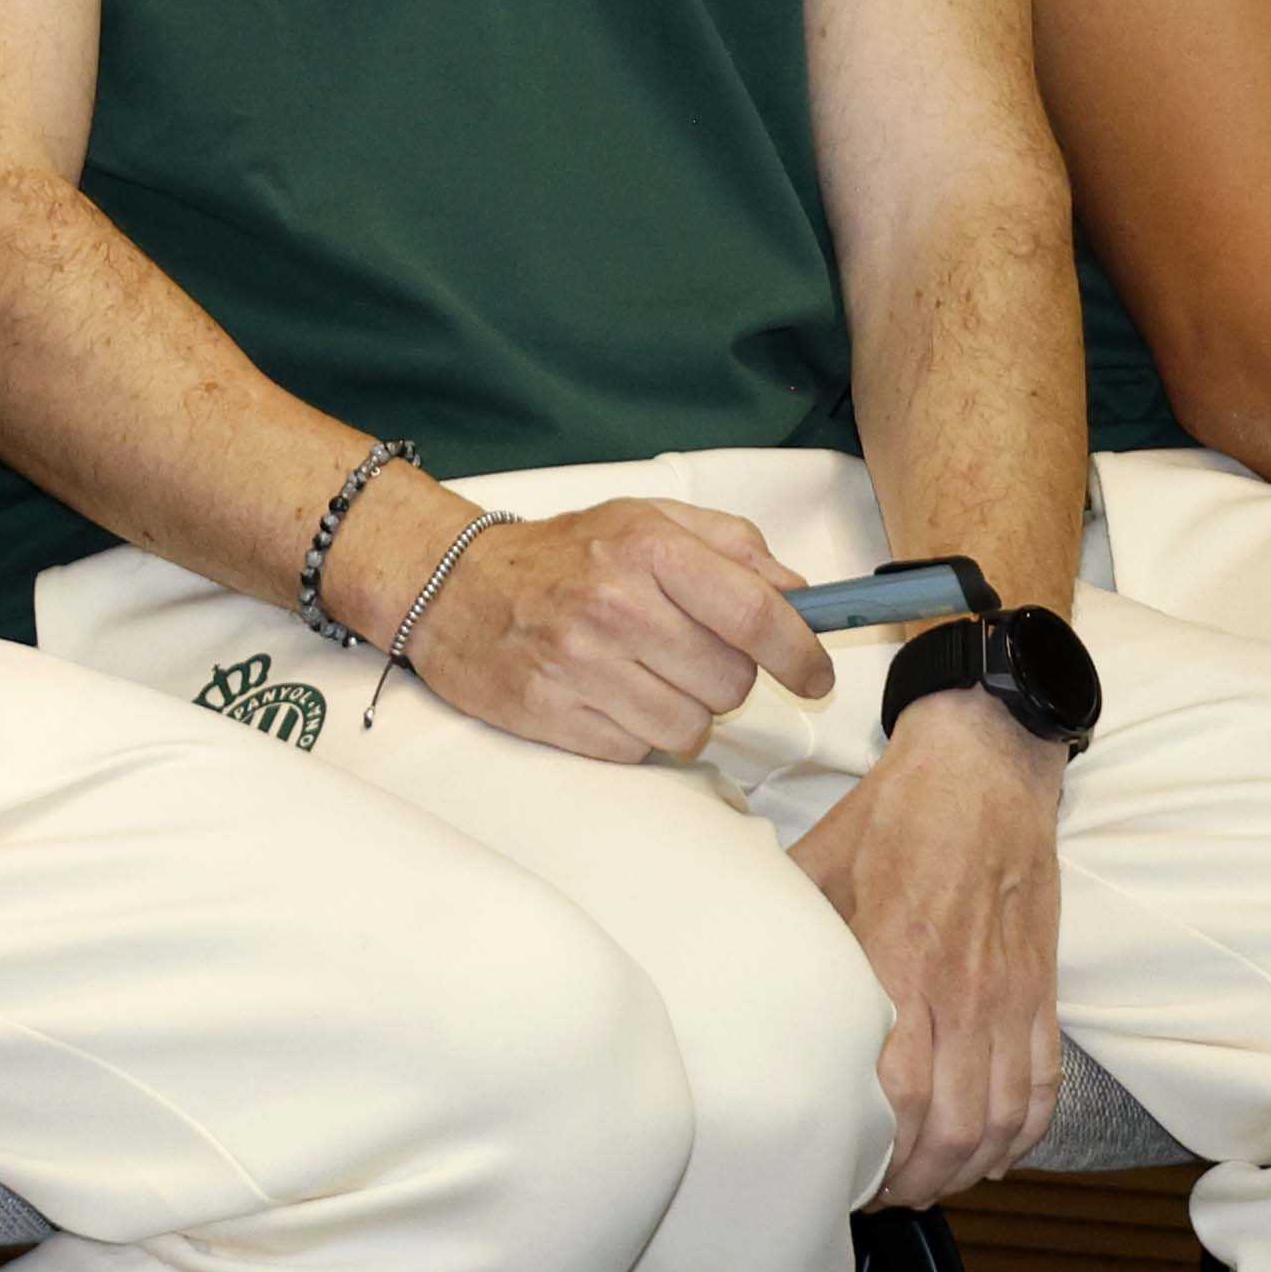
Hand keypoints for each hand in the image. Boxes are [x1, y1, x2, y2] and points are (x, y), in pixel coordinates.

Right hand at [399, 498, 832, 762]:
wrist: (455, 586)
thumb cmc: (564, 553)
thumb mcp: (650, 518)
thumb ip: (733, 545)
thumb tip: (800, 593)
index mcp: (649, 548)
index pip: (756, 614)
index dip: (801, 654)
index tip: (815, 675)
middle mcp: (616, 605)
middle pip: (731, 683)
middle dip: (727, 678)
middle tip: (693, 655)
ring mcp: (580, 665)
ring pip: (690, 730)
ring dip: (685, 713)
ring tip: (649, 677)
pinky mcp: (551, 714)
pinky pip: (639, 753)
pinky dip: (639, 735)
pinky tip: (613, 697)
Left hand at [787, 693, 1068, 1205]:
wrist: (986, 763)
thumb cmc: (896, 813)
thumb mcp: (819, 864)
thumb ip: (789, 932)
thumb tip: (728, 973)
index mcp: (898, 960)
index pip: (895, 1095)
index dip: (873, 1154)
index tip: (840, 1171)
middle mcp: (960, 990)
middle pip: (950, 1128)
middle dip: (916, 1183)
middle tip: (879, 1194)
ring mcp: (1009, 996)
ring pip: (1000, 1120)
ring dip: (966, 1169)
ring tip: (927, 1183)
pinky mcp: (1042, 990)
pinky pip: (1044, 1087)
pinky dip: (1021, 1136)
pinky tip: (990, 1152)